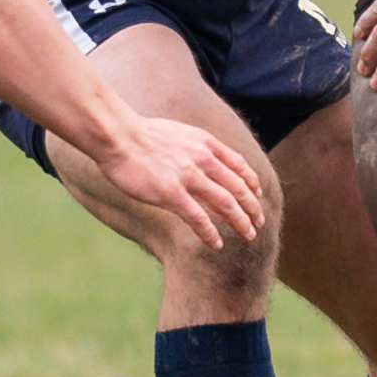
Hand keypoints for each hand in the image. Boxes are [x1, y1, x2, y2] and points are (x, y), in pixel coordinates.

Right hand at [94, 114, 270, 250]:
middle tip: (258, 223)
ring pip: (225, 203)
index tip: (257, 195)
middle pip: (238, 187)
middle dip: (252, 207)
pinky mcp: (171, 193)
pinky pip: (198, 218)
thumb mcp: (178, 132)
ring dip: (240, 221)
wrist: (118, 136)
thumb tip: (202, 154)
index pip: (239, 165)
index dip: (252, 183)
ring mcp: (188, 176)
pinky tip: (217, 243)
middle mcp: (202, 158)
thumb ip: (194, 145)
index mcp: (205, 143)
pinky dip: (211, 233)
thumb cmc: (140, 134)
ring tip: (248, 236)